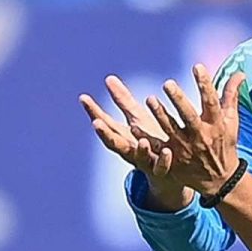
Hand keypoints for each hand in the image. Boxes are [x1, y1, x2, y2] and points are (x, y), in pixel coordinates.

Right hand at [79, 75, 180, 193]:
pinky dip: (163, 160)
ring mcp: (145, 161)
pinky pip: (161, 166)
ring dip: (140, 149)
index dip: (93, 111)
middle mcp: (130, 149)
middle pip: (114, 143)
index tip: (83, 98)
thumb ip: (122, 100)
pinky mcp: (162, 169)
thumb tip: (108, 78)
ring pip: (139, 157)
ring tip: (142, 140)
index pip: (105, 122)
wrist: (168, 172)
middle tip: (96, 123)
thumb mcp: (137, 117)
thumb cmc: (149, 139)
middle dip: (105, 133)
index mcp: (123, 136)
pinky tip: (166, 151)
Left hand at [131, 64, 245, 196]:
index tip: (197, 66)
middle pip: (188, 116)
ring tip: (150, 99)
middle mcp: (201, 135)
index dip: (205, 84)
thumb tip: (240, 73)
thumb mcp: (231, 121)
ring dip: (159, 115)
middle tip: (167, 83)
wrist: (221, 180)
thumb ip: (231, 95)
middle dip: (178, 100)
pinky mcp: (174, 160)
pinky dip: (146, 140)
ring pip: (170, 130)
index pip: (211, 101)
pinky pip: (157, 149)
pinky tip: (134, 129)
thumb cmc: (224, 143)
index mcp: (215, 123)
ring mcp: (186, 148)